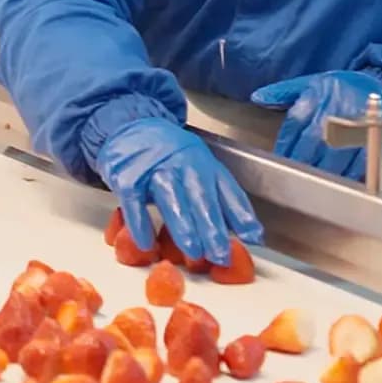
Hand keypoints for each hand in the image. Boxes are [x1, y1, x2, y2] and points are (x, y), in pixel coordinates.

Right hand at [90, 118, 261, 264]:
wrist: (131, 127)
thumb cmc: (170, 156)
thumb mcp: (202, 169)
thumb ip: (224, 201)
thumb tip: (252, 235)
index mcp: (204, 164)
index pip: (226, 190)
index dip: (241, 215)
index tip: (253, 237)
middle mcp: (182, 165)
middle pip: (200, 198)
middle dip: (212, 228)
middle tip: (221, 255)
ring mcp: (154, 170)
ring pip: (171, 199)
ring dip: (183, 227)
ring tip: (194, 253)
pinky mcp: (128, 178)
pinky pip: (134, 204)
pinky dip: (140, 225)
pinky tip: (147, 244)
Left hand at [250, 70, 381, 179]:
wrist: (381, 85)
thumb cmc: (342, 86)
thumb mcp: (311, 81)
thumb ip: (283, 91)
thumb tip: (258, 98)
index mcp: (318, 95)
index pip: (295, 124)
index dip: (283, 145)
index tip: (275, 161)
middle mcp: (335, 110)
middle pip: (312, 141)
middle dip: (298, 161)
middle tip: (287, 179)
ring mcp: (354, 125)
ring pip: (333, 154)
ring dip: (318, 172)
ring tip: (306, 187)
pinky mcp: (372, 138)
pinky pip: (357, 161)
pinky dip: (345, 175)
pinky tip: (334, 185)